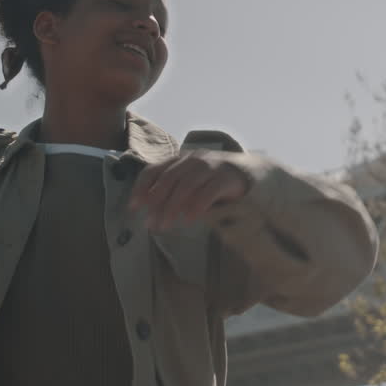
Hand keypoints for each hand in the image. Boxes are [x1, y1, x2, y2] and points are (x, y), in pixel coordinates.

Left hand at [129, 150, 250, 232]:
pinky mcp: (227, 177)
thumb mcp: (191, 180)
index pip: (153, 170)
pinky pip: (209, 191)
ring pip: (186, 185)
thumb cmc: (215, 180)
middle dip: (157, 203)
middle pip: (168, 180)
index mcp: (180, 160)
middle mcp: (192, 159)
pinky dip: (197, 205)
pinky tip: (189, 219)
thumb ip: (174, 189)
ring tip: (166, 226)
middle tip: (151, 224)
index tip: (134, 208)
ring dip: (173, 207)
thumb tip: (151, 211)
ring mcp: (211, 166)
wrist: (251, 171)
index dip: (141, 188)